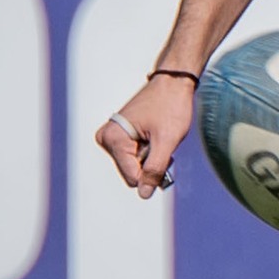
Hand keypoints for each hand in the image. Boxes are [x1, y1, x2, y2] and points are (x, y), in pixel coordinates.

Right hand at [95, 71, 194, 198]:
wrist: (172, 83)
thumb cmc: (171, 107)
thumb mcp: (167, 140)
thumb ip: (155, 169)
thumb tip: (143, 195)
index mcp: (113, 139)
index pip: (133, 177)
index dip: (154, 172)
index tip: (165, 151)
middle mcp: (106, 139)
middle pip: (132, 173)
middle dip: (152, 163)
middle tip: (162, 141)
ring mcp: (111, 138)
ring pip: (135, 167)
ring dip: (152, 157)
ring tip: (159, 136)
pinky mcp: (118, 137)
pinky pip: (134, 157)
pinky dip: (149, 152)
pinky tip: (155, 135)